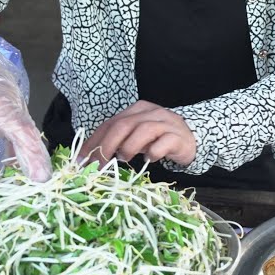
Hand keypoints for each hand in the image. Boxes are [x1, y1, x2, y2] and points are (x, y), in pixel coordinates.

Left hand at [81, 101, 197, 167]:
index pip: (110, 123)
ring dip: (129, 147)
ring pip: (143, 130)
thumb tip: (92, 157)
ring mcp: (165, 123)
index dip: (93, 141)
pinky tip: (149, 160)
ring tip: (124, 159)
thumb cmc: (159, 139)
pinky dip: (153, 152)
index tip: (81, 159)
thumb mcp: (137, 137)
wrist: (192, 138)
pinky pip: (164, 143)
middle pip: (123, 125)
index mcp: (136, 110)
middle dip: (106, 146)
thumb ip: (119, 140)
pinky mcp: (178, 137)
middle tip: (98, 164)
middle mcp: (150, 113)